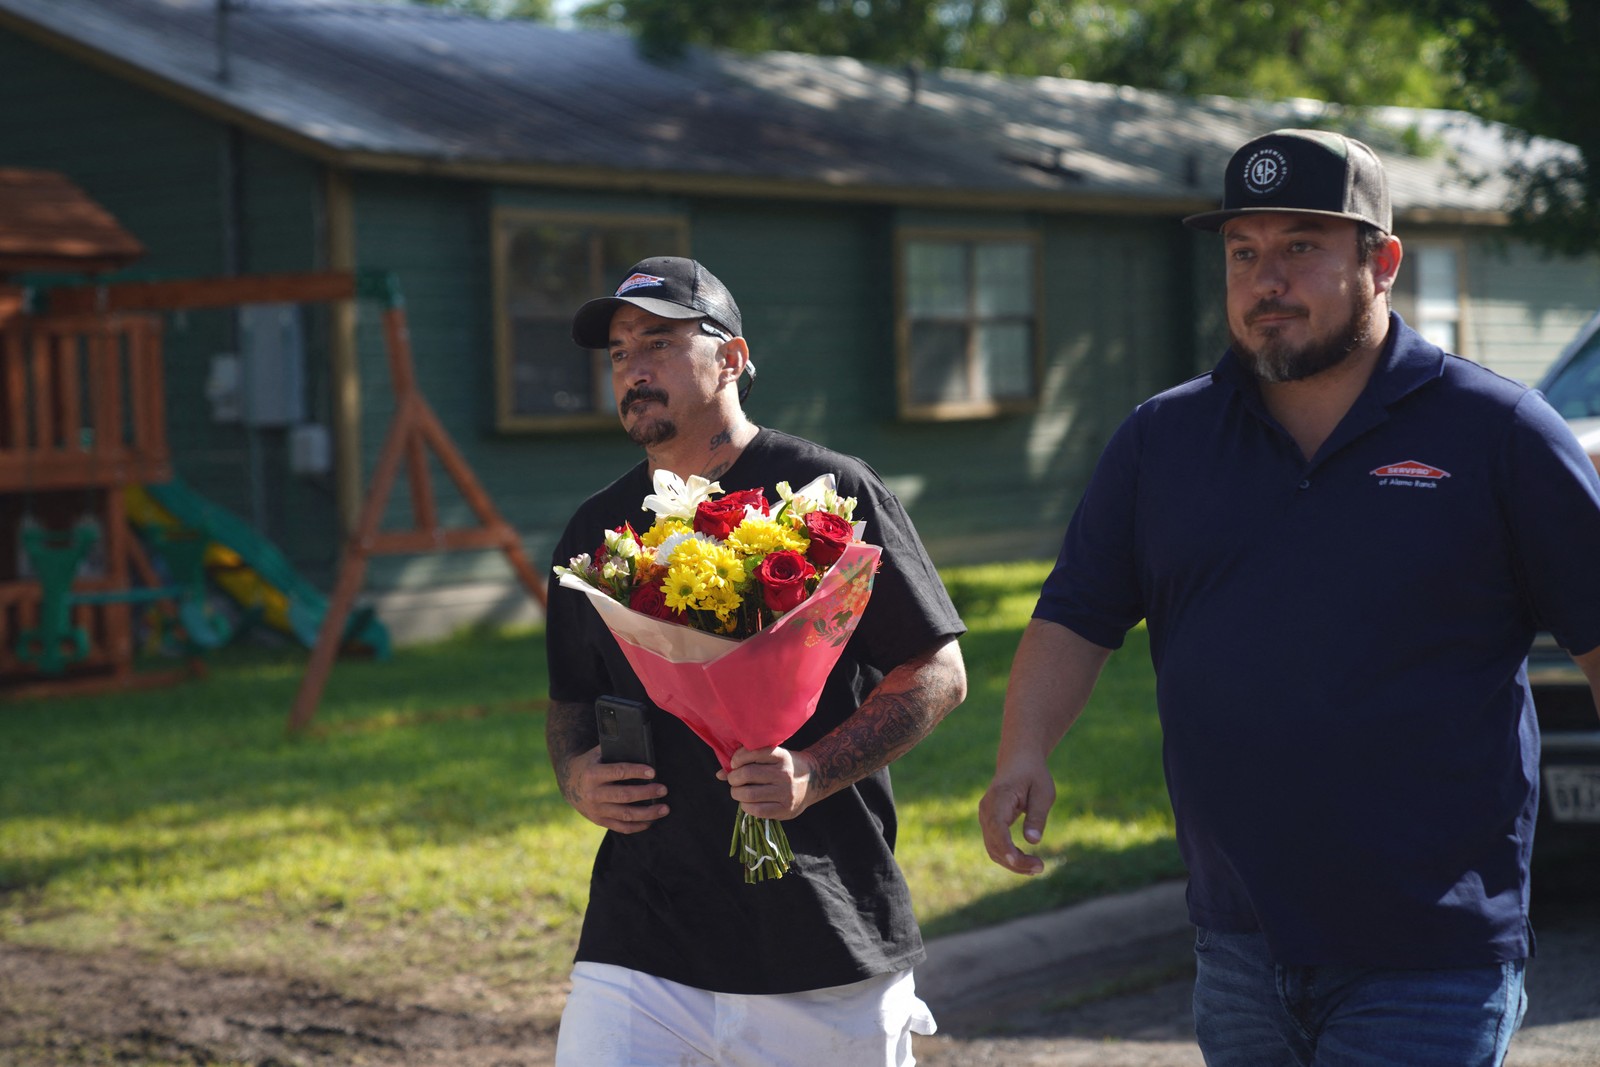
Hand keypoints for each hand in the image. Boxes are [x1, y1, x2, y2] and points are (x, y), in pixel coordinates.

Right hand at [563, 745, 668, 833]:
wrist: (568, 782)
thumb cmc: (589, 763)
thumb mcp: (597, 753)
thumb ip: (615, 749)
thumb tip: (640, 745)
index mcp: (593, 774)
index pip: (619, 772)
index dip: (637, 772)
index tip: (653, 771)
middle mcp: (594, 794)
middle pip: (625, 796)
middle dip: (647, 793)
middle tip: (663, 790)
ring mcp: (596, 810)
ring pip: (625, 815)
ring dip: (647, 813)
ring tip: (664, 809)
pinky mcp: (599, 821)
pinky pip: (621, 827)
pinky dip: (637, 826)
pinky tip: (650, 821)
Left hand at [719, 746, 815, 820]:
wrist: (814, 780)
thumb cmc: (785, 767)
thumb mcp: (772, 758)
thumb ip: (748, 762)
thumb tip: (720, 773)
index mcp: (781, 756)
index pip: (754, 752)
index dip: (738, 758)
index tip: (734, 763)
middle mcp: (784, 774)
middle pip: (748, 774)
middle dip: (733, 778)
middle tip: (733, 779)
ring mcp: (786, 793)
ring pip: (749, 794)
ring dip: (736, 793)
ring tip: (738, 791)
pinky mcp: (785, 809)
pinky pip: (757, 810)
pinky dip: (745, 806)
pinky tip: (747, 803)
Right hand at [978, 759, 1055, 875]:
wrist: (1018, 760)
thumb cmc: (1033, 774)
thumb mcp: (1043, 792)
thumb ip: (1037, 815)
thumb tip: (1034, 841)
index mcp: (999, 798)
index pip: (997, 828)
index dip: (1006, 848)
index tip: (1019, 862)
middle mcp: (986, 810)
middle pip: (995, 844)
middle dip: (1015, 861)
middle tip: (1041, 867)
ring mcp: (985, 818)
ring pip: (993, 849)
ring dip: (1012, 862)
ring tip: (1037, 867)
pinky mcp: (990, 824)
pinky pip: (996, 845)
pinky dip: (1009, 856)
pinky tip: (1027, 862)